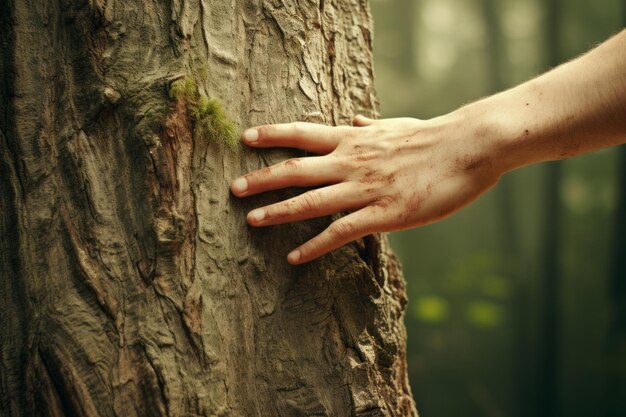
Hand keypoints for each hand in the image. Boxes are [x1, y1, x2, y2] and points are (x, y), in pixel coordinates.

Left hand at [231, 114, 501, 264]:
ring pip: (311, 202)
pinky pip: (340, 232)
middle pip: (296, 170)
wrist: (467, 147)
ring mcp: (365, 189)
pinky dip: (314, 246)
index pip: (303, 133)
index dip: (272, 134)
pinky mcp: (383, 214)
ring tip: (251, 221)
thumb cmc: (433, 136)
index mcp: (354, 139)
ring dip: (278, 212)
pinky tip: (294, 257)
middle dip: (262, 178)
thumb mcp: (396, 125)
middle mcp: (351, 162)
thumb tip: (355, 118)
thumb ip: (370, 126)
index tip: (246, 137)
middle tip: (234, 188)